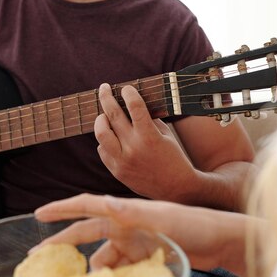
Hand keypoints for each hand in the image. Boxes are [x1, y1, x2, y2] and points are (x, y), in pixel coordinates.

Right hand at [34, 194, 249, 275]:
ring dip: (94, 273)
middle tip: (39, 258)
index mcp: (124, 211)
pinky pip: (120, 272)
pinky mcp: (144, 259)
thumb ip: (133, 212)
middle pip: (86, 235)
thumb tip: (104, 203)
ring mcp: (134, 243)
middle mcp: (125, 225)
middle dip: (63, 244)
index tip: (39, 214)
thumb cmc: (193, 223)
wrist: (219, 241)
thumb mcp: (162, 217)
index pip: (86, 206)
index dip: (62, 210)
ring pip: (103, 260)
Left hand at [95, 83, 197, 200]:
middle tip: (104, 88)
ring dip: (100, 120)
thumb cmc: (173, 157)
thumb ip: (149, 120)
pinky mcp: (117, 171)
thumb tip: (132, 105)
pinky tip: (111, 138)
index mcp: (149, 136)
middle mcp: (134, 147)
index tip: (126, 88)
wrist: (176, 188)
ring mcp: (123, 160)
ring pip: (101, 133)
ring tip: (103, 115)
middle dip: (106, 97)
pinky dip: (104, 142)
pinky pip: (102, 150)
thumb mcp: (165, 135)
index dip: (128, 93)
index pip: (135, 106)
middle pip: (112, 115)